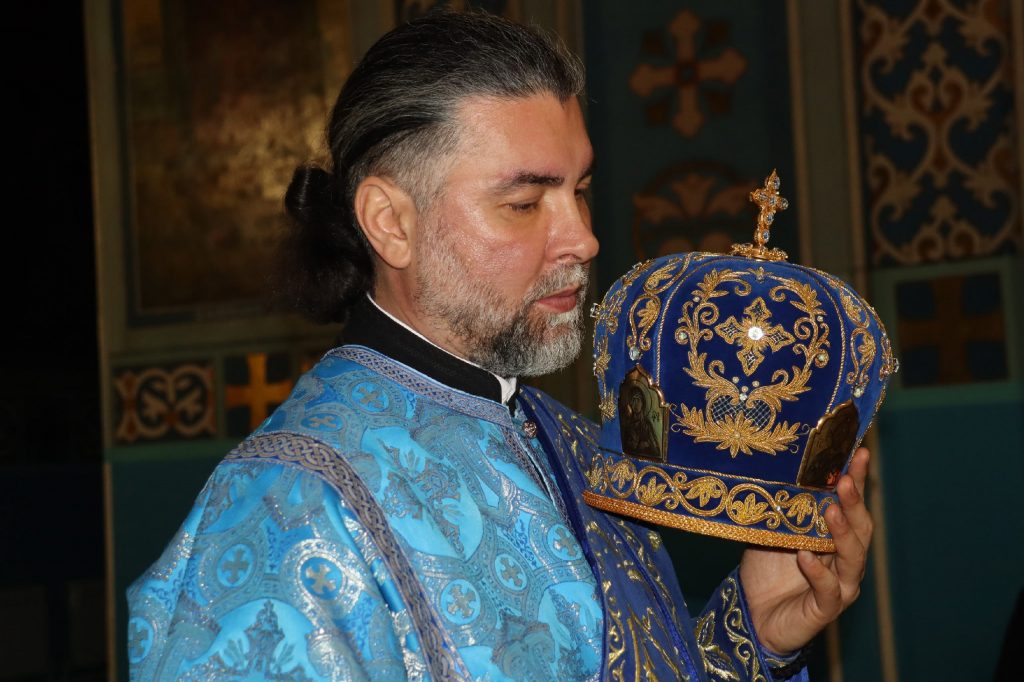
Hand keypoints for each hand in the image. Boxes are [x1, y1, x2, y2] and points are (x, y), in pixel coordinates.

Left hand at [738, 447, 872, 653]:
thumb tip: (772, 472)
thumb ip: (779, 510)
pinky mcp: (825, 609)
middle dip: (855, 502)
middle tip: (847, 479)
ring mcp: (839, 585)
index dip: (857, 479)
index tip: (860, 452)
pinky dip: (819, 573)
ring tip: (833, 511)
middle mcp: (844, 559)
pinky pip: (828, 590)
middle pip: (860, 528)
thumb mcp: (769, 532)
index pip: (850, 505)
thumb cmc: (765, 571)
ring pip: (853, 557)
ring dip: (843, 532)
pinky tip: (806, 557)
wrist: (753, 615)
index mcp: (834, 537)